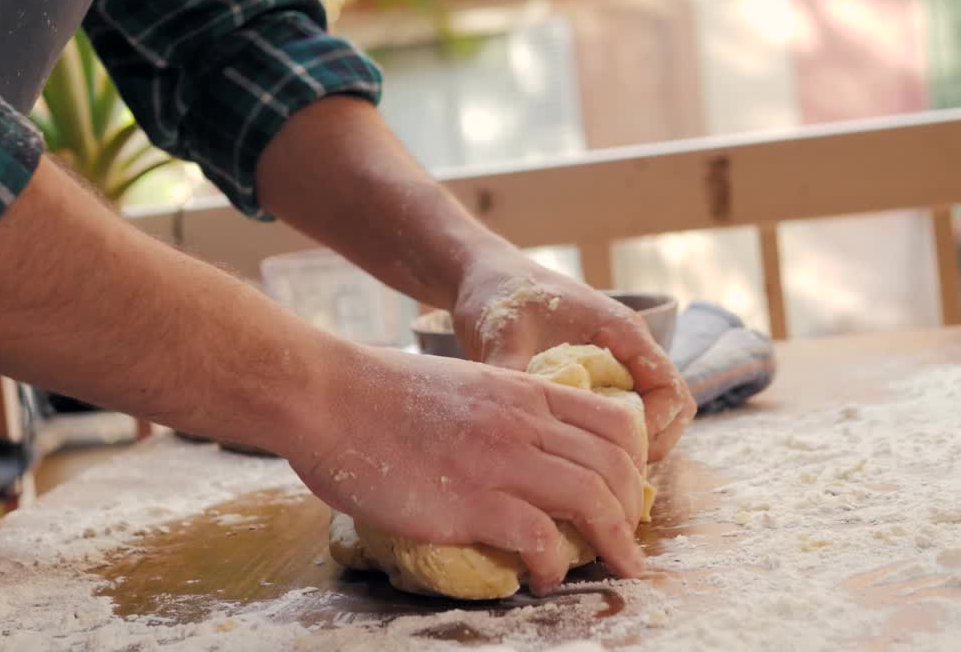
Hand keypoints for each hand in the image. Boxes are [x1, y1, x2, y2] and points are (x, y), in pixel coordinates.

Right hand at [286, 345, 648, 592]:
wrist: (327, 395)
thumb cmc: (374, 392)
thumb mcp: (457, 384)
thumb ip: (494, 409)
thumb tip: (507, 446)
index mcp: (521, 390)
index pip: (612, 420)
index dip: (633, 461)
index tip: (626, 491)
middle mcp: (523, 422)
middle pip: (613, 464)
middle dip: (631, 509)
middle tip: (625, 539)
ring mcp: (500, 460)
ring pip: (592, 499)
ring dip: (614, 542)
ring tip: (618, 567)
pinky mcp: (471, 501)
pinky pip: (540, 538)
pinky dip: (553, 564)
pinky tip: (544, 577)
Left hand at [451, 253, 695, 461]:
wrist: (483, 278)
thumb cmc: (499, 293)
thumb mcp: (503, 331)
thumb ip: (510, 370)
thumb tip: (507, 421)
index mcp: (621, 332)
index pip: (669, 389)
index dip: (655, 427)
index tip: (617, 450)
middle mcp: (626, 352)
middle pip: (668, 412)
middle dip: (645, 446)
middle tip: (605, 473)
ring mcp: (611, 368)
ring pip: (644, 419)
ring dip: (626, 447)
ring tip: (589, 471)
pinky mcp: (591, 382)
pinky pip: (615, 418)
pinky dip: (604, 441)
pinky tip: (571, 459)